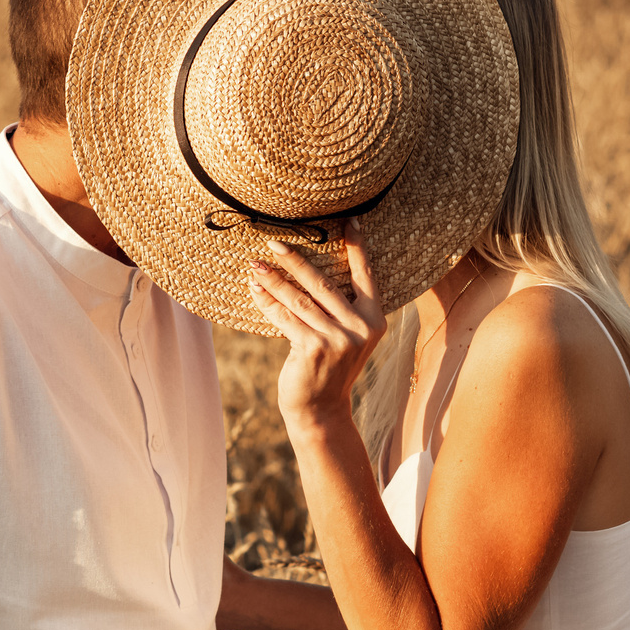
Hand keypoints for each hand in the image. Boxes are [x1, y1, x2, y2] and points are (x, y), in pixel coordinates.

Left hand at [249, 237, 384, 438]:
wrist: (321, 410)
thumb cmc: (328, 367)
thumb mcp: (343, 335)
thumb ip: (337, 307)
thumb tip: (306, 267)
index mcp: (374, 319)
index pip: (365, 274)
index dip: (357, 246)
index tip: (349, 219)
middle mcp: (361, 327)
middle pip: (323, 283)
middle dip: (296, 260)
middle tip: (274, 242)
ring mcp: (338, 339)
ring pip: (299, 299)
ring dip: (273, 280)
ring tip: (254, 265)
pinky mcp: (314, 348)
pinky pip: (284, 317)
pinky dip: (266, 302)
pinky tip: (254, 290)